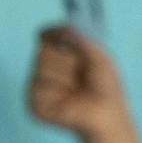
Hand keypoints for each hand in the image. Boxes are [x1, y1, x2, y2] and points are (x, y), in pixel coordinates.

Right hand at [25, 28, 132, 142]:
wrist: (108, 115)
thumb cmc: (105, 87)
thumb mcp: (99, 57)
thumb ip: (82, 39)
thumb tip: (66, 27)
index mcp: (56, 56)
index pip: (44, 35)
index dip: (55, 35)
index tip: (72, 43)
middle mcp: (42, 69)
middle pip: (43, 50)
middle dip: (68, 61)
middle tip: (82, 76)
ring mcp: (36, 86)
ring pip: (40, 65)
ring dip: (65, 76)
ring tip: (75, 90)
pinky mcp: (33, 103)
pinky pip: (39, 86)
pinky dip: (58, 91)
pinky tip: (66, 101)